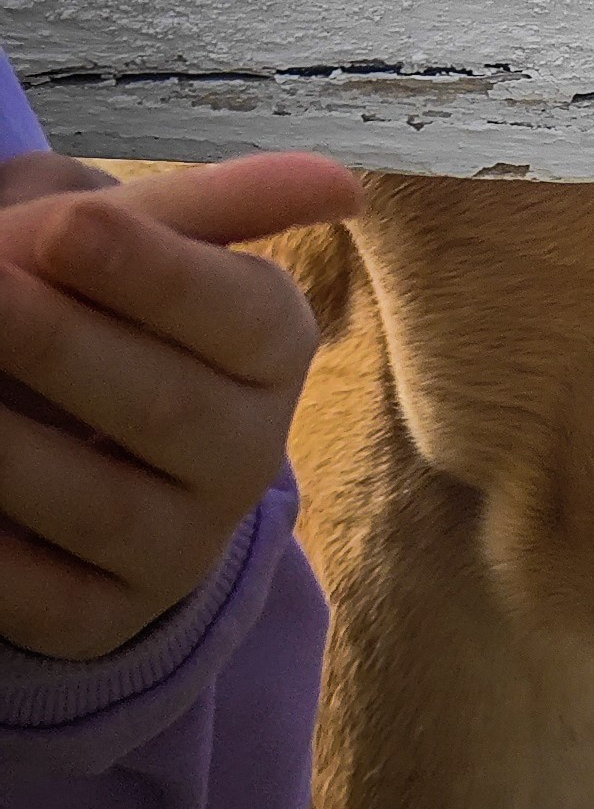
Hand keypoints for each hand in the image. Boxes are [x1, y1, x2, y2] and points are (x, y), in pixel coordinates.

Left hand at [0, 151, 357, 658]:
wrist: (79, 427)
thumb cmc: (113, 303)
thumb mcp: (157, 244)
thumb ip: (220, 206)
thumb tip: (344, 189)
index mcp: (277, 349)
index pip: (240, 314)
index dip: (152, 272)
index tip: (65, 226)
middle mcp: (247, 457)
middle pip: (166, 407)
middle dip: (63, 345)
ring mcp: (181, 548)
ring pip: (101, 507)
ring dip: (13, 448)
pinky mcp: (106, 619)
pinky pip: (45, 600)